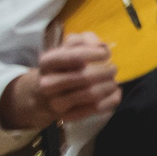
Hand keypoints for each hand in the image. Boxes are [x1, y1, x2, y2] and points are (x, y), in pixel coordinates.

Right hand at [0, 32, 119, 130]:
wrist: (41, 95)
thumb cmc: (61, 67)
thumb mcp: (67, 48)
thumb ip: (83, 40)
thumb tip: (100, 46)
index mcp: (47, 62)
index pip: (75, 57)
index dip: (95, 54)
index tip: (106, 54)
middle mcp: (48, 83)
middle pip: (86, 77)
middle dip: (106, 71)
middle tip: (113, 68)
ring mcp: (56, 102)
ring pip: (92, 94)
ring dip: (110, 85)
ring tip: (113, 80)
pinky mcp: (68, 116)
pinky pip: (96, 108)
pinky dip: (111, 99)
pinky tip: (115, 92)